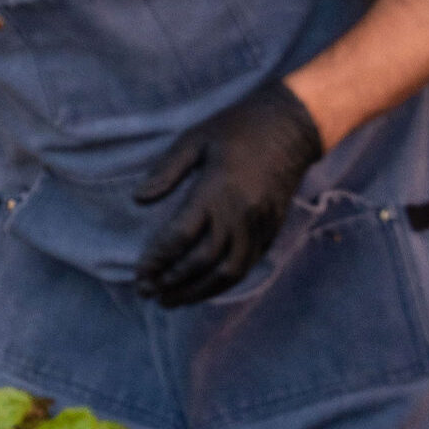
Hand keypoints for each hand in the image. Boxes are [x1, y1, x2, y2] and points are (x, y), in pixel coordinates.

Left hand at [133, 81, 324, 305]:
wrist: (291, 127)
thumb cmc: (235, 128)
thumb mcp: (193, 139)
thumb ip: (165, 171)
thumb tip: (137, 200)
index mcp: (216, 190)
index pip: (181, 236)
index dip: (158, 259)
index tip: (139, 274)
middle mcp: (240, 213)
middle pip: (203, 261)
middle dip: (172, 281)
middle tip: (147, 292)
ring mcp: (260, 224)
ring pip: (228, 271)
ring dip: (197, 291)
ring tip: (170, 301)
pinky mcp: (272, 229)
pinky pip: (247, 265)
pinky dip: (223, 283)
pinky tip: (202, 289)